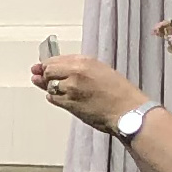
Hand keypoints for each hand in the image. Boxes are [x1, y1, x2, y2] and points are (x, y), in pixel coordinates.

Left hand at [32, 54, 150, 132]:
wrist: (128, 111)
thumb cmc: (119, 92)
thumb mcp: (100, 70)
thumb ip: (76, 67)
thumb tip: (54, 67)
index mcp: (85, 61)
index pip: (55, 59)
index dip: (48, 65)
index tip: (43, 68)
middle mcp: (76, 71)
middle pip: (48, 71)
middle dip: (48, 76)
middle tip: (55, 82)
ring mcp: (71, 87)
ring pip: (49, 86)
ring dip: (53, 89)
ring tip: (69, 93)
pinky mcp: (69, 103)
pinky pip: (53, 98)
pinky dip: (56, 98)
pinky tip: (67, 99)